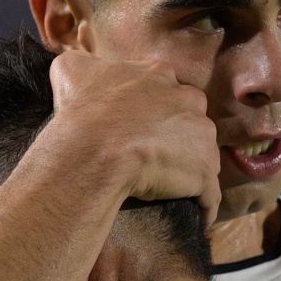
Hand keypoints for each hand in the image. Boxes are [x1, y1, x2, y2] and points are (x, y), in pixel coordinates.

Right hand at [48, 51, 220, 221]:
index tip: (139, 124)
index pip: (164, 88)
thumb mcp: (71, 69)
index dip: (152, 107)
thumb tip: (81, 65)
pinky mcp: (204, 173)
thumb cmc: (82, 110)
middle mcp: (189, 100)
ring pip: (202, 152)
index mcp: (159, 74)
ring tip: (172, 184)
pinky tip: (196, 217)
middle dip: (178, 133)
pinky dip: (203, 205)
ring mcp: (201, 137)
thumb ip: (83, 63)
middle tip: (156, 152)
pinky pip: (210, 194)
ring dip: (191, 166)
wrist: (94, 149)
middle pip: (190, 116)